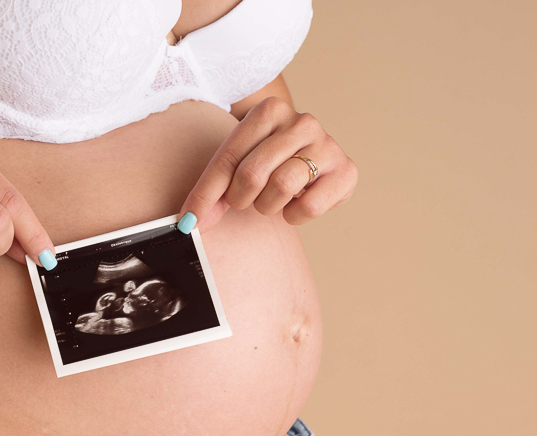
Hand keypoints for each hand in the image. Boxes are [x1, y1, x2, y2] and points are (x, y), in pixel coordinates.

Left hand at [178, 96, 356, 231]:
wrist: (311, 158)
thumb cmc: (268, 161)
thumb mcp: (237, 165)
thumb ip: (213, 193)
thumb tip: (191, 224)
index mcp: (270, 110)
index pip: (228, 157)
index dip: (206, 194)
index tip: (190, 221)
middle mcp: (302, 121)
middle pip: (252, 174)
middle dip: (241, 198)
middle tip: (246, 199)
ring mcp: (327, 144)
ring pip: (282, 187)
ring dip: (268, 206)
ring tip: (273, 197)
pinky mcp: (346, 171)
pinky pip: (309, 207)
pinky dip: (295, 215)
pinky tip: (297, 201)